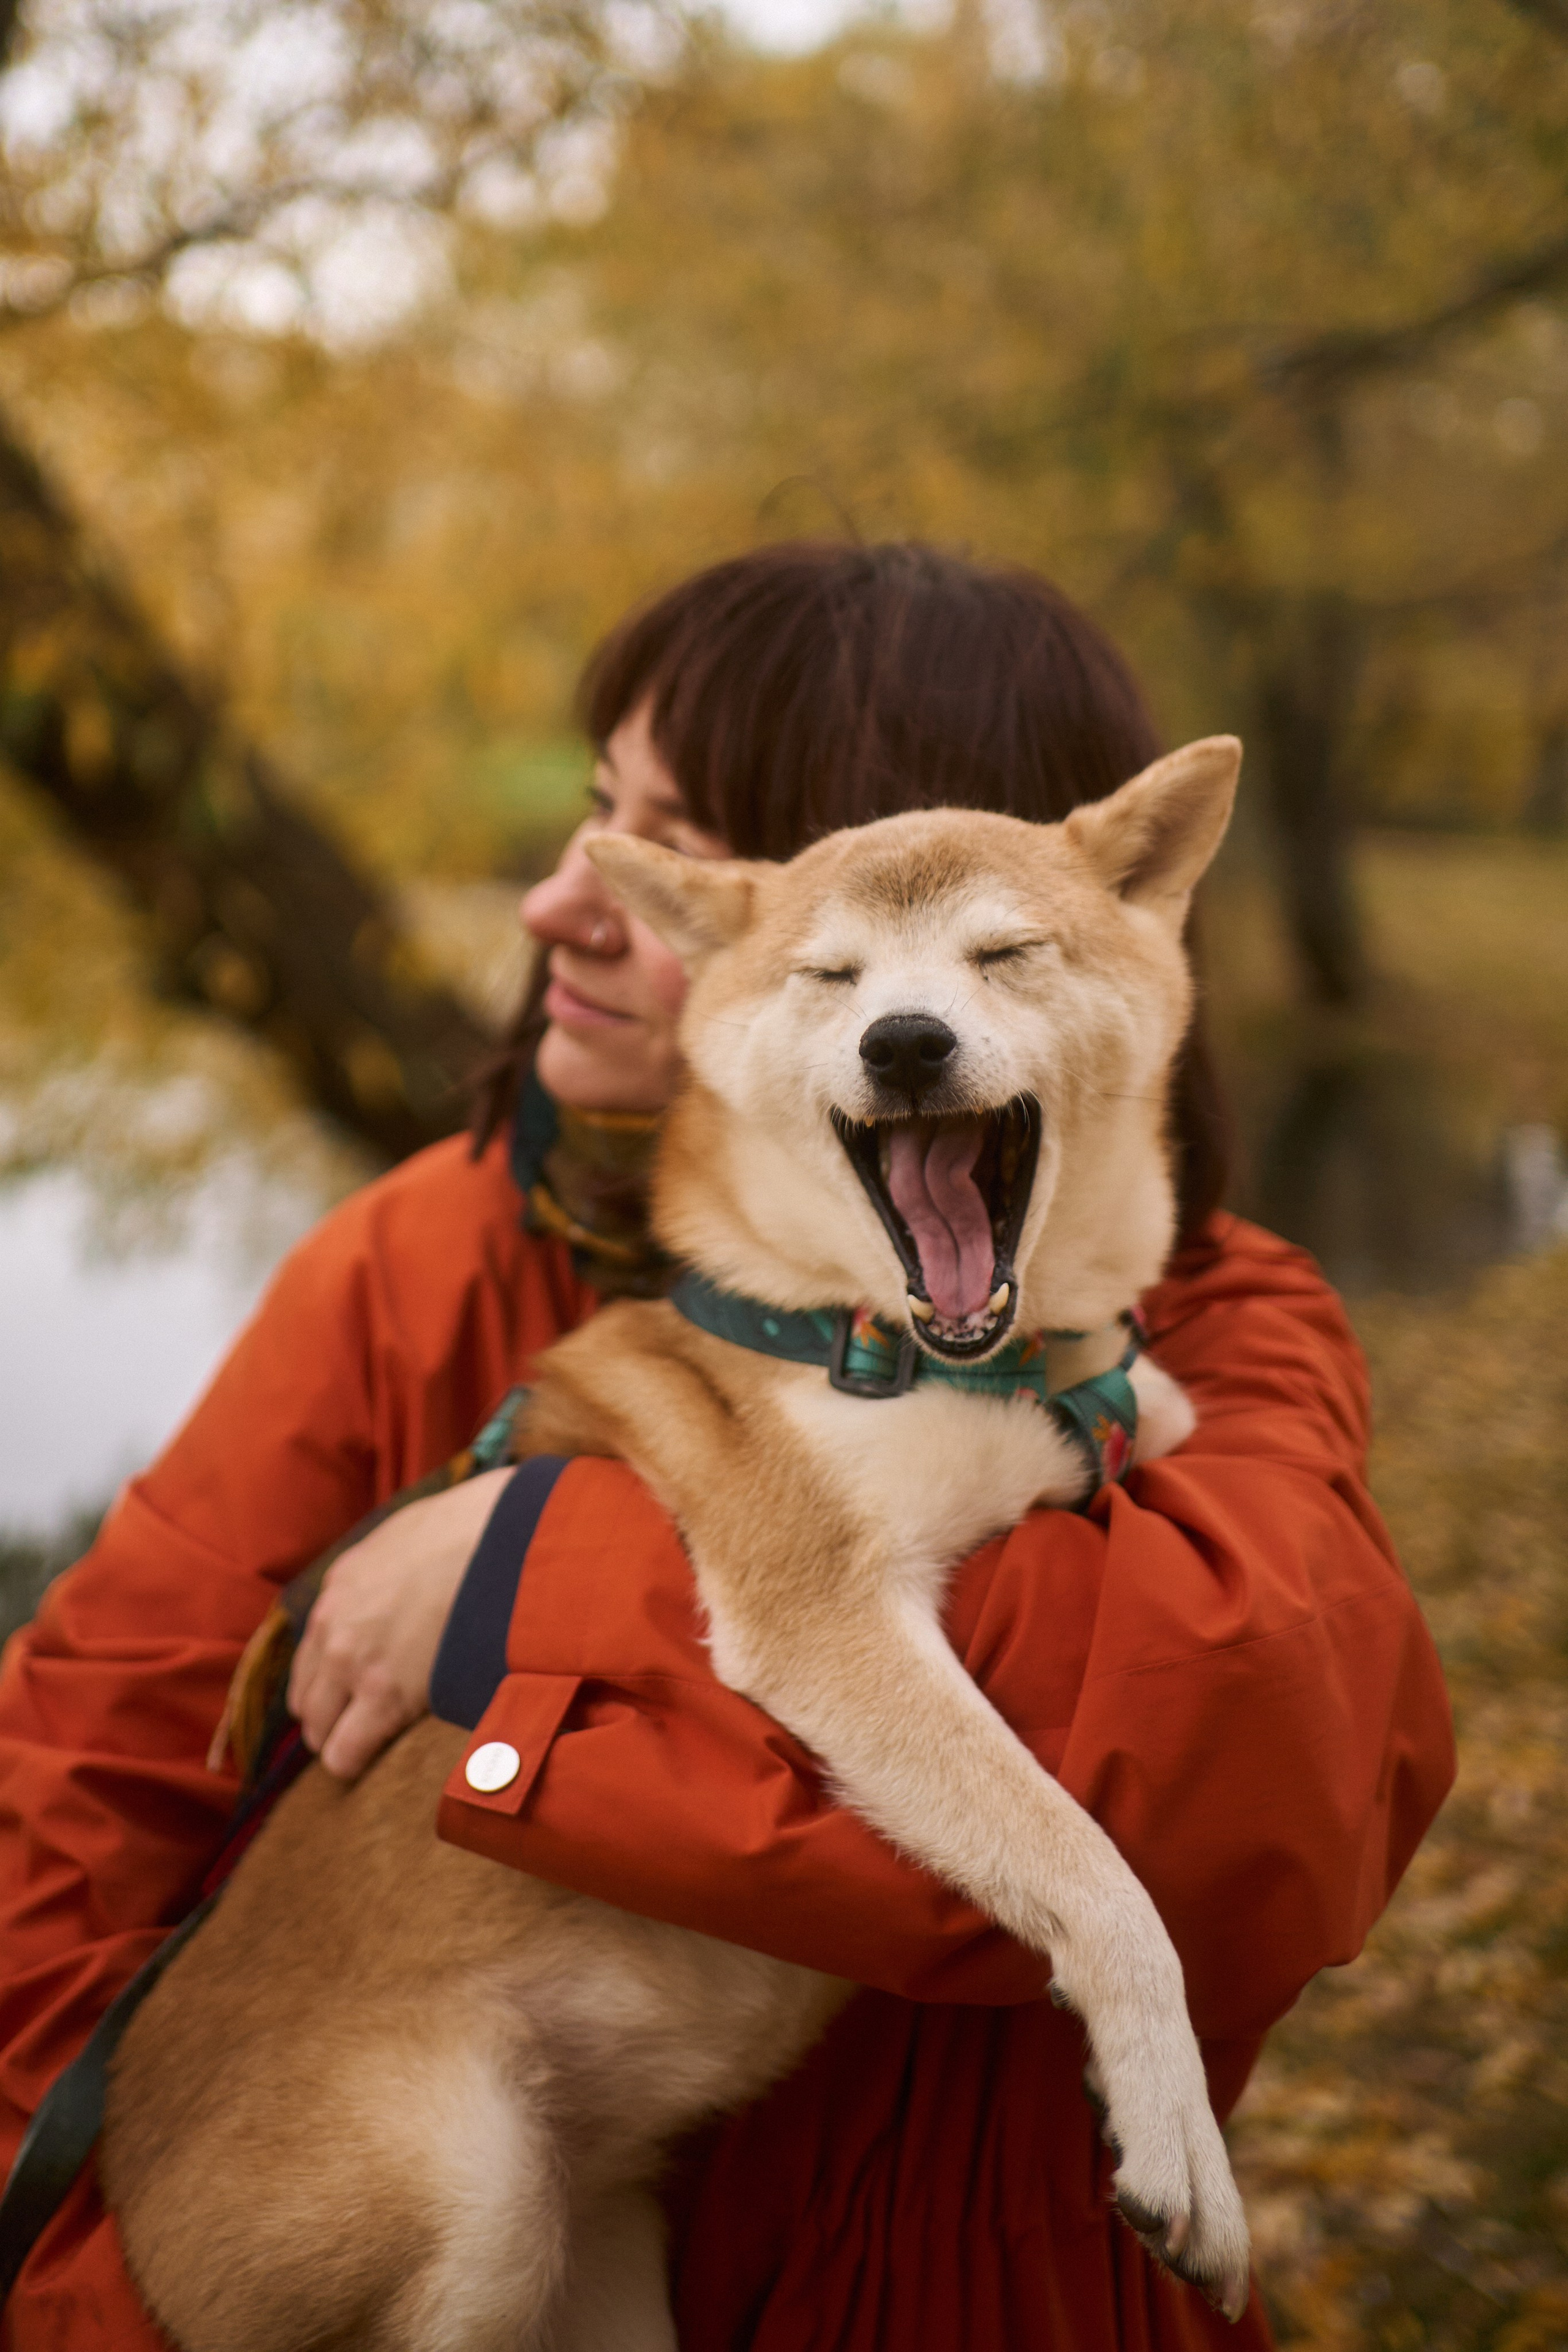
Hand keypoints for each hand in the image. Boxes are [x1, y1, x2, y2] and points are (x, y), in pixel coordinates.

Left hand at [287, 1466, 513, 1781]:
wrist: (500, 1537)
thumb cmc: (471, 1528)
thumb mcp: (408, 1536)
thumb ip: (389, 1569)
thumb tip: (405, 1584)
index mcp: (339, 1588)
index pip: (310, 1656)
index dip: (330, 1682)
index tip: (352, 1694)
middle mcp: (334, 1627)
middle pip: (306, 1698)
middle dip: (329, 1717)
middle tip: (361, 1727)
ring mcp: (355, 1663)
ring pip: (319, 1730)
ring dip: (340, 1740)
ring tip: (370, 1749)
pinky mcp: (386, 1695)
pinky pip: (346, 1752)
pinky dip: (354, 1762)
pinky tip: (372, 1765)